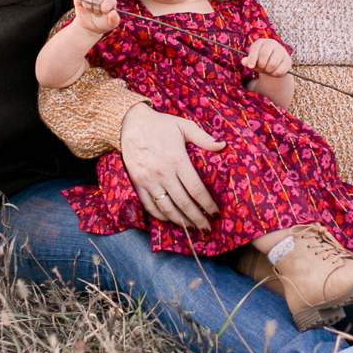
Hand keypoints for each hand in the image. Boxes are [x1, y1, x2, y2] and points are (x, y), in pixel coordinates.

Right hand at [72, 0, 120, 35]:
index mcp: (110, 1)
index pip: (109, 0)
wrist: (91, 27)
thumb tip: (113, 12)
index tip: (102, 14)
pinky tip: (81, 7)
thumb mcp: (111, 24)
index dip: (104, 8)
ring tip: (89, 10)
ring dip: (87, 4)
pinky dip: (78, 0)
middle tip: (96, 14)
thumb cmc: (103, 24)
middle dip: (95, 8)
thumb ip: (114, 19)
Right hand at [118, 102, 221, 230]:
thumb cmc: (160, 124)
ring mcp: (148, 180)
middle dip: (197, 219)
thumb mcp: (184, 125)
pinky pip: (149, 205)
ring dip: (181, 221)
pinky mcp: (137, 183)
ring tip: (192, 228)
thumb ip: (203, 137)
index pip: (196, 190)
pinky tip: (170, 220)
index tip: (216, 213)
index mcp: (177, 160)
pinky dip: (160, 216)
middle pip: (183, 203)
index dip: (207, 204)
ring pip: (167, 208)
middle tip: (207, 228)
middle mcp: (163, 173)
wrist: (129, 123)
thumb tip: (223, 146)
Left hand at [242, 37, 291, 78]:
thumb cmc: (261, 61)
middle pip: (264, 56)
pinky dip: (275, 74)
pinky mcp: (288, 60)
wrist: (275, 64)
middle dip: (261, 65)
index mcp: (261, 42)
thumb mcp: (253, 60)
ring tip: (267, 70)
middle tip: (261, 68)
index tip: (250, 66)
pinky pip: (280, 70)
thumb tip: (243, 62)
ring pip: (272, 64)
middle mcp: (272, 43)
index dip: (252, 58)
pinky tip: (274, 72)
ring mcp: (281, 51)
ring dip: (268, 71)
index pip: (255, 49)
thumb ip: (248, 61)